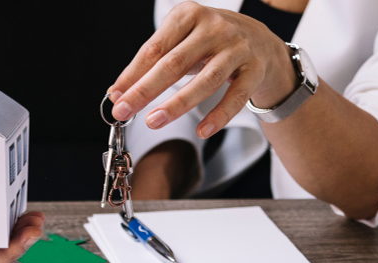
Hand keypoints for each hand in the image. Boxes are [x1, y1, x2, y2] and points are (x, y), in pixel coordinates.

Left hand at [108, 1, 298, 137]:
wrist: (261, 40)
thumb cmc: (209, 43)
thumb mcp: (179, 43)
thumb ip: (149, 65)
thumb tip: (117, 93)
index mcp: (188, 15)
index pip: (154, 49)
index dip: (132, 75)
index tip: (116, 97)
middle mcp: (214, 27)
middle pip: (174, 63)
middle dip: (145, 90)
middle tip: (124, 111)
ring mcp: (237, 48)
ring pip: (205, 81)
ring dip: (177, 104)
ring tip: (153, 121)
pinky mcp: (255, 69)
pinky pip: (235, 96)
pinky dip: (219, 116)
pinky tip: (202, 132)